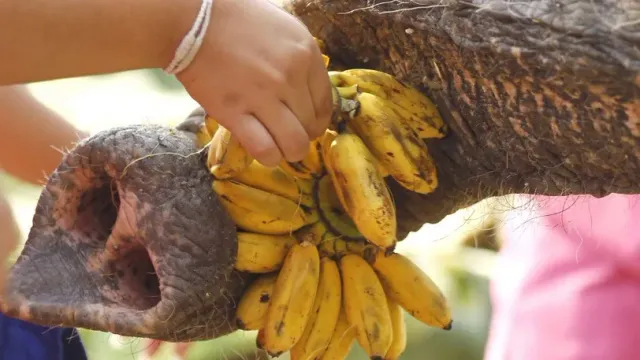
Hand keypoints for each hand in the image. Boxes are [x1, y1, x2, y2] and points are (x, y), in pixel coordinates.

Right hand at [176, 0, 332, 166]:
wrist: (193, 20)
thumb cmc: (237, 20)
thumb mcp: (283, 30)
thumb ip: (300, 59)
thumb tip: (308, 92)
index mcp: (305, 54)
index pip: (325, 104)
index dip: (318, 122)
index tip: (309, 127)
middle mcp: (289, 77)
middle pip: (310, 126)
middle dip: (303, 138)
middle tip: (289, 138)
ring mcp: (262, 96)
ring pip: (293, 144)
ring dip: (289, 153)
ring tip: (280, 150)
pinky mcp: (234, 113)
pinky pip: (264, 148)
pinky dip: (268, 156)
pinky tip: (264, 152)